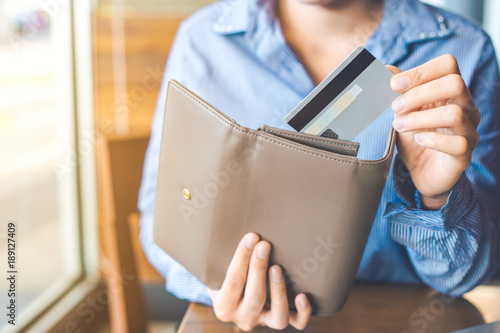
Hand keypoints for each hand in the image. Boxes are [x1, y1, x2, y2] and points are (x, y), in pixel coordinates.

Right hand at [208, 233, 310, 330]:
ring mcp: (263, 321)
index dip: (242, 258)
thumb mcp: (217, 271)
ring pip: (277, 317)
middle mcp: (243, 318)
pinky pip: (296, 322)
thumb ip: (223, 257)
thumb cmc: (225, 277)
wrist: (232, 300)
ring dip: (279, 291)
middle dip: (258, 269)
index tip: (251, 237)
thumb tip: (238, 227)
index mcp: (223, 306)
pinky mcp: (279, 320)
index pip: (232, 282)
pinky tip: (303, 296)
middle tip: (265, 245)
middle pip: (254, 298)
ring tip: (278, 268)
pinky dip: (303, 312)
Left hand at [387, 55, 479, 209]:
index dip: (420, 71)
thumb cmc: (415, 137)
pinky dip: (433, 140)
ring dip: (419, 119)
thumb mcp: (402, 112)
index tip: (394, 85)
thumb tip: (386, 68)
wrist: (421, 171)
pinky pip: (457, 144)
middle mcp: (466, 107)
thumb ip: (398, 91)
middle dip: (419, 94)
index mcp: (450, 92)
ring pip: (454, 114)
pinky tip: (418, 140)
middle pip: (455, 84)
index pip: (448, 65)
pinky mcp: (465, 154)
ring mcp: (468, 130)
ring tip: (399, 126)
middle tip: (396, 107)